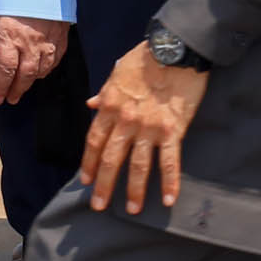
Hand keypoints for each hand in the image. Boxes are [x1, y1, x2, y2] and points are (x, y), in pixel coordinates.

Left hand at [0, 14, 70, 103]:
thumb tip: (0, 56)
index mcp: (10, 38)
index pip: (6, 71)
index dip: (2, 87)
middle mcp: (30, 43)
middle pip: (25, 75)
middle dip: (17, 89)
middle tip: (11, 98)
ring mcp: (48, 41)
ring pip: (42, 70)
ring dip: (32, 81)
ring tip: (24, 86)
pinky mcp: (61, 37)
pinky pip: (55, 59)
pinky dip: (48, 69)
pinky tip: (41, 72)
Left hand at [82, 39, 209, 214]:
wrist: (174, 51)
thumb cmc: (145, 58)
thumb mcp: (117, 72)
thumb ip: (104, 93)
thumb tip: (91, 105)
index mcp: (110, 106)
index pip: (94, 141)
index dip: (88, 162)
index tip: (86, 180)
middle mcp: (126, 121)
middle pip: (111, 158)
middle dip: (104, 184)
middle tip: (99, 205)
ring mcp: (149, 128)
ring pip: (138, 165)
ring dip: (134, 190)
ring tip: (132, 210)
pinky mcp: (173, 130)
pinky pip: (170, 161)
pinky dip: (170, 182)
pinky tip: (169, 199)